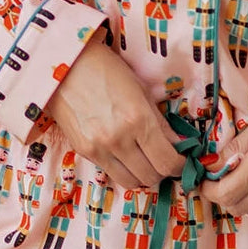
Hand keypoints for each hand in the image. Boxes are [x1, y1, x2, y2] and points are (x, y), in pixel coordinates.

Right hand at [47, 31, 185, 190]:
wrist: (66, 67)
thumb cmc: (108, 71)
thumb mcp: (142, 91)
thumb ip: (161, 123)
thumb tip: (179, 145)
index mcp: (139, 119)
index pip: (167, 161)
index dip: (180, 166)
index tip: (182, 162)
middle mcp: (120, 139)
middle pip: (151, 176)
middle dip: (163, 171)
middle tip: (163, 159)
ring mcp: (99, 148)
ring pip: (131, 182)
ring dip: (143, 175)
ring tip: (144, 161)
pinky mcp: (83, 151)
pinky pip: (111, 172)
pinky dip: (123, 169)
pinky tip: (125, 155)